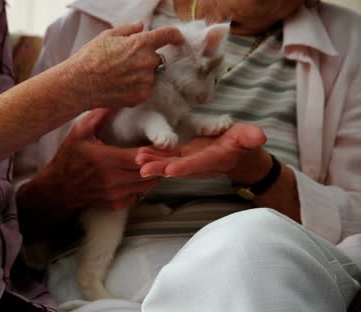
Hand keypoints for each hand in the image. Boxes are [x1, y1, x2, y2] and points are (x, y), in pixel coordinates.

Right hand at [24, 109, 159, 211]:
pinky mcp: (115, 203)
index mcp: (106, 160)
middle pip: (149, 172)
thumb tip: (115, 97)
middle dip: (158, 162)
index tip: (163, 143)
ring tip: (156, 162)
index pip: (142, 156)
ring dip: (153, 174)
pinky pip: (138, 195)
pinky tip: (140, 175)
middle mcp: (113, 179)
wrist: (56, 188)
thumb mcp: (79, 132)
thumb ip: (99, 115)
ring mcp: (115, 194)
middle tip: (165, 152)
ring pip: (146, 185)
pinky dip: (142, 185)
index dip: (155, 150)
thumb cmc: (67, 158)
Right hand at [65, 23, 182, 109]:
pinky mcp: (140, 96)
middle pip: (157, 59)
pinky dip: (135, 88)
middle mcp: (147, 62)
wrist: (79, 84)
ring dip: (141, 75)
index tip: (176, 38)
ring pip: (150, 76)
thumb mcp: (107, 36)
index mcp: (141, 43)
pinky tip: (119, 87)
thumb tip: (140, 26)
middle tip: (126, 63)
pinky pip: (144, 90)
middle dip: (146, 59)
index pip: (167, 35)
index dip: (174, 35)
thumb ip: (128, 30)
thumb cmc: (90, 58)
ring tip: (119, 77)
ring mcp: (145, 81)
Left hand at [136, 123, 270, 183]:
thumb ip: (252, 137)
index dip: (185, 167)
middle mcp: (200, 163)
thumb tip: (259, 136)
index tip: (170, 170)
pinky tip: (140, 154)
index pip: (199, 163)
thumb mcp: (251, 138)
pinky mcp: (184, 155)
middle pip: (179, 168)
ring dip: (153, 162)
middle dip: (161, 169)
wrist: (240, 154)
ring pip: (169, 163)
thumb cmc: (246, 143)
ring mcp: (190, 161)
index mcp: (215, 158)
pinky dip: (154, 156)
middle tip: (143, 169)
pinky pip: (168, 157)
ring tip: (137, 159)